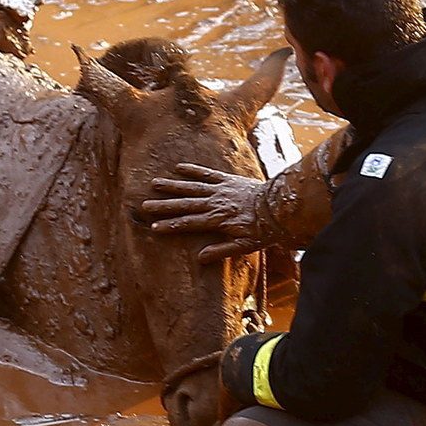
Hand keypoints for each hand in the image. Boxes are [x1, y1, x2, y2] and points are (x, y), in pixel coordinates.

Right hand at [142, 163, 264, 263]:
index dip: (170, 225)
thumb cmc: (264, 230)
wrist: (281, 206)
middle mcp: (216, 203)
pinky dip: (193, 170)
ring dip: (173, 186)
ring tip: (155, 184)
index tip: (154, 227)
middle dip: (164, 206)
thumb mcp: (245, 247)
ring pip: (192, 187)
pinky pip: (207, 173)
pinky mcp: (228, 179)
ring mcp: (221, 189)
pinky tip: (179, 168)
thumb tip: (200, 258)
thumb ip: (222, 251)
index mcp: (218, 220)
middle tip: (145, 206)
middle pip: (185, 204)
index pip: (189, 223)